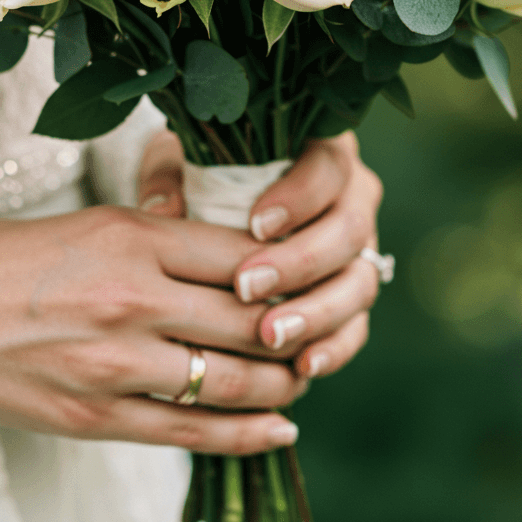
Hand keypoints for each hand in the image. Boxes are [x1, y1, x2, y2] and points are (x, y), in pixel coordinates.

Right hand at [0, 205, 308, 453]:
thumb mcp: (84, 222)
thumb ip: (158, 235)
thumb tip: (231, 252)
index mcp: (131, 236)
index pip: (246, 255)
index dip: (292, 272)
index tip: (312, 280)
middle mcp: (132, 296)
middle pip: (253, 318)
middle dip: (300, 331)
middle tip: (320, 335)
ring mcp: (114, 363)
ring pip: (234, 380)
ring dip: (283, 385)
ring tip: (302, 382)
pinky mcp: (92, 418)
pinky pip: (191, 433)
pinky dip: (247, 434)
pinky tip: (280, 428)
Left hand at [137, 130, 383, 381]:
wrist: (218, 211)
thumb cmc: (200, 174)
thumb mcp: (182, 162)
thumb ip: (172, 176)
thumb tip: (161, 210)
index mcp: (323, 153)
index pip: (327, 170)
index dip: (299, 198)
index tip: (255, 225)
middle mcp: (353, 201)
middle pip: (349, 232)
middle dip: (300, 263)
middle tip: (247, 287)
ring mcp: (360, 252)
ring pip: (359, 284)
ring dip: (317, 314)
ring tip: (271, 336)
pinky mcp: (353, 300)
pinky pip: (356, 328)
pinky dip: (332, 350)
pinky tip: (301, 368)